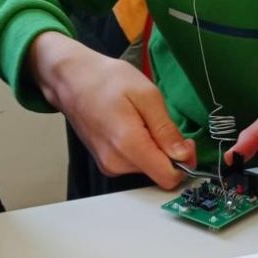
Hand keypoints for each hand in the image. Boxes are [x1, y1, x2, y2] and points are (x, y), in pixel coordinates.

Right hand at [28, 32, 195, 189]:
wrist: (72, 80)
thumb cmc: (106, 81)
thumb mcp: (147, 95)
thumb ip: (166, 130)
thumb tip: (183, 155)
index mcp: (128, 145)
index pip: (167, 177)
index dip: (184, 162)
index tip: (186, 142)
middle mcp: (116, 163)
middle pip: (159, 172)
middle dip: (168, 152)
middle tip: (159, 121)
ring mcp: (108, 165)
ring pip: (148, 168)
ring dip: (153, 148)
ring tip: (140, 120)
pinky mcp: (106, 164)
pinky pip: (135, 163)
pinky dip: (141, 149)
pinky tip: (131, 126)